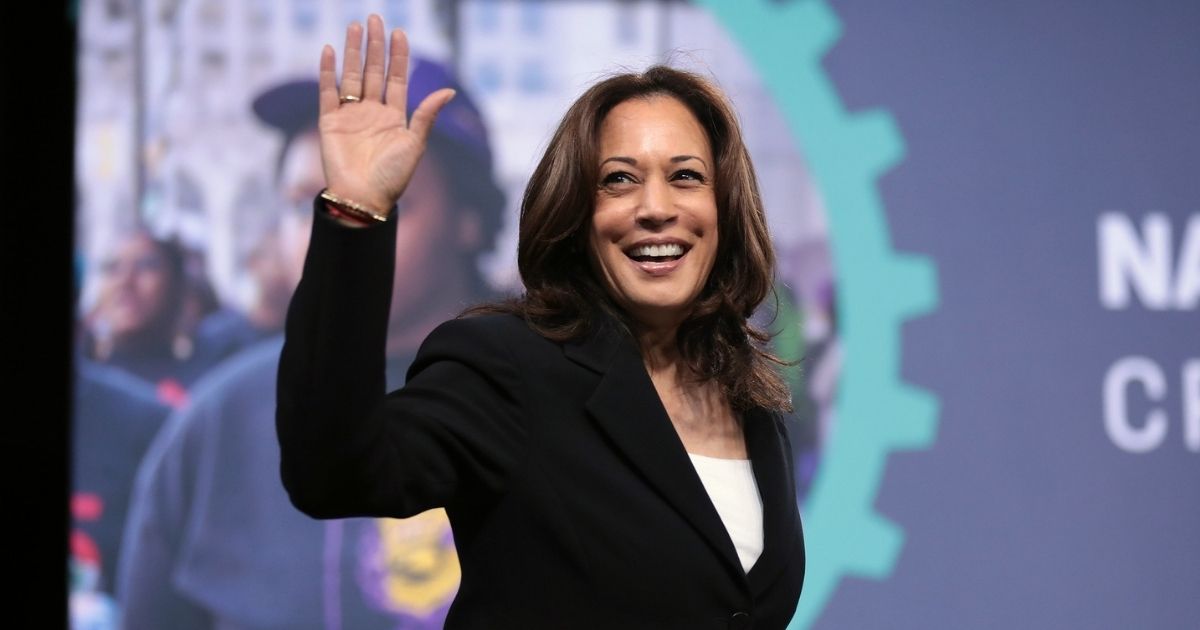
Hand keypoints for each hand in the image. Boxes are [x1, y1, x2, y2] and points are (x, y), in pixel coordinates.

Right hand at [318, 14, 455, 214]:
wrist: (363, 199)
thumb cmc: (393, 177)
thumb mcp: (415, 144)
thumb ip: (427, 115)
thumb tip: (449, 90)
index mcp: (394, 117)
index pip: (396, 78)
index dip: (398, 55)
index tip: (399, 32)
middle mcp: (372, 113)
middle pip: (373, 71)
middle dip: (374, 45)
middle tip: (374, 18)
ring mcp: (350, 116)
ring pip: (351, 76)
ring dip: (352, 51)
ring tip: (354, 26)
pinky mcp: (330, 122)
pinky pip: (327, 92)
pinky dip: (327, 71)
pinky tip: (328, 50)